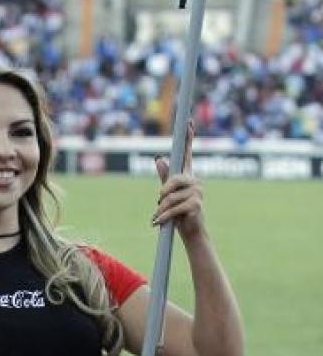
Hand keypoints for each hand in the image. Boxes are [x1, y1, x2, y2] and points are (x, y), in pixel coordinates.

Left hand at [152, 120, 204, 241]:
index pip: (187, 154)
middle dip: (163, 193)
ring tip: (158, 217)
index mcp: (188, 177)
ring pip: (171, 196)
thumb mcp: (168, 195)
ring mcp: (197, 192)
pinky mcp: (196, 204)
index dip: (188, 139)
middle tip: (158, 204)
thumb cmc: (179, 214)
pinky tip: (158, 223)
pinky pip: (174, 207)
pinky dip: (164, 216)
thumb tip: (158, 158)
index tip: (189, 122)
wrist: (191, 233)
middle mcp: (195, 182)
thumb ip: (165, 178)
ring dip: (161, 209)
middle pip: (174, 179)